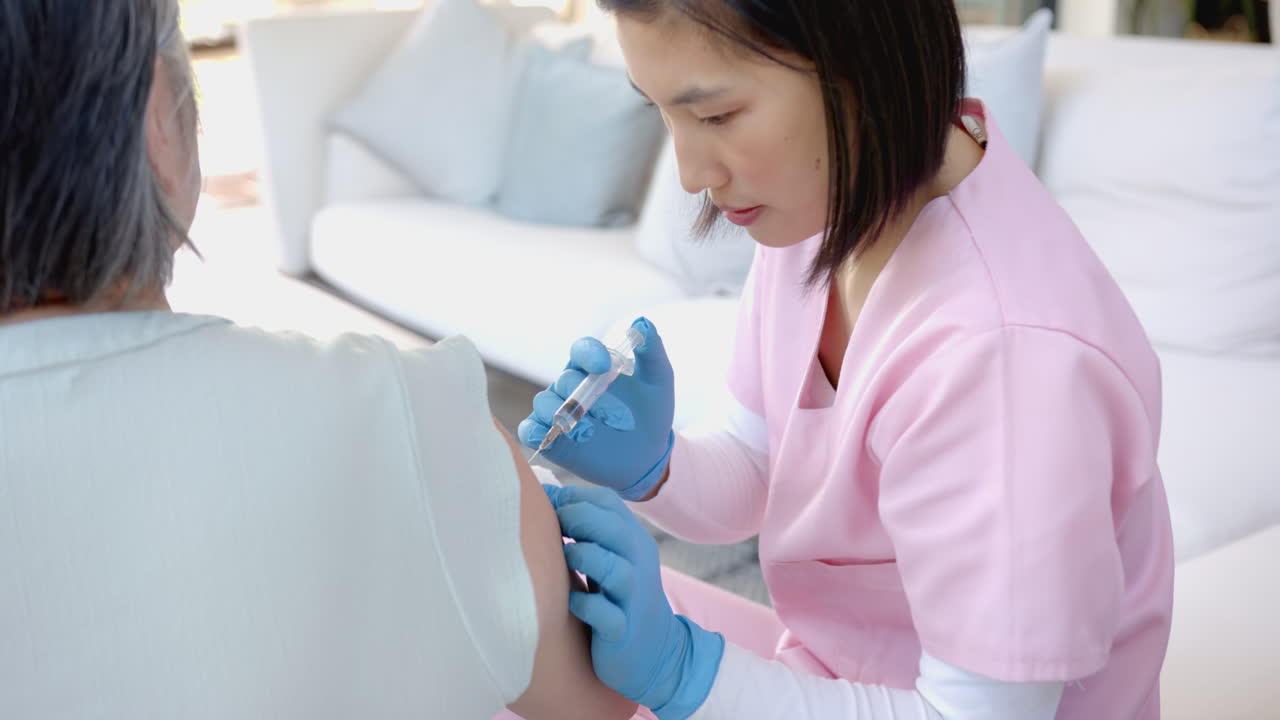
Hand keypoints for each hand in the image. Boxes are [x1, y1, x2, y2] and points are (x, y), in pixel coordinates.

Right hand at [518, 317, 674, 500]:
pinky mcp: (550, 437)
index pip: (582, 350)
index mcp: (593, 366)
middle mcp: (571, 385)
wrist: (647, 456)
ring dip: (563, 414)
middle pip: (565, 379)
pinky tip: (547, 434)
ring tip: (587, 431)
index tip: (604, 366)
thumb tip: (641, 322)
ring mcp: (558, 411)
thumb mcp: (658, 381)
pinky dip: (534, 430)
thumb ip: (652, 351)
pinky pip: (529, 429)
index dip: (590, 354)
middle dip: (587, 396)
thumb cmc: (651, 414)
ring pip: (544, 402)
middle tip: (616, 417)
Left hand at [544, 484, 723, 719]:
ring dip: (584, 556)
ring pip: (615, 569)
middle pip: (614, 528)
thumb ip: (586, 527)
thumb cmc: (619, 597)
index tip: (547, 506)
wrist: (656, 652)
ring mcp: (632, 598)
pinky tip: (571, 601)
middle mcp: (637, 564)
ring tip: (563, 557)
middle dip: (577, 518)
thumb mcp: (611, 555)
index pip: (607, 502)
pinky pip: (607, 615)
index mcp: (633, 540)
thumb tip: (544, 494)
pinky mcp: (622, 630)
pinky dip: (586, 605)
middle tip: (553, 527)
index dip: (573, 497)